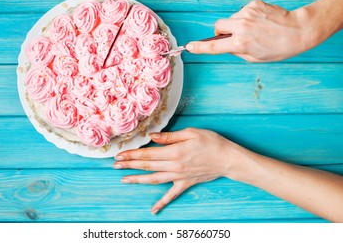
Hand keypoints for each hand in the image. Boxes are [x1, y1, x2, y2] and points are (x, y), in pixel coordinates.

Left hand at [113, 128, 240, 213]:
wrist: (227, 159)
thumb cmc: (211, 142)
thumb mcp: (191, 133)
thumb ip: (169, 136)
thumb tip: (152, 136)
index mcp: (174, 152)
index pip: (148, 154)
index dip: (132, 154)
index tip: (120, 154)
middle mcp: (174, 166)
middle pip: (147, 166)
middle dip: (129, 165)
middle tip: (115, 164)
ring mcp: (179, 177)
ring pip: (154, 180)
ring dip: (138, 179)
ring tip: (124, 179)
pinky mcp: (185, 183)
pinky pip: (172, 195)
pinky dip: (162, 202)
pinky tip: (153, 209)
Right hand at [186, 0, 309, 61]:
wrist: (298, 30)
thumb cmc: (279, 48)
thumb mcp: (255, 58)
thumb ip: (237, 51)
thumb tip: (227, 44)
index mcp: (240, 44)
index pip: (213, 47)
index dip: (199, 47)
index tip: (189, 47)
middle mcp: (241, 28)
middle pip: (218, 26)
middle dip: (221, 32)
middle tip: (233, 37)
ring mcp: (247, 14)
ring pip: (231, 19)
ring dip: (237, 25)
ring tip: (255, 29)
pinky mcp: (254, 4)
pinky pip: (243, 12)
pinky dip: (247, 17)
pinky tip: (260, 21)